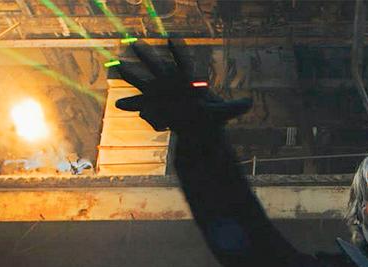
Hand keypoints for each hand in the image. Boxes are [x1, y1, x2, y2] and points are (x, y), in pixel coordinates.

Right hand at [113, 39, 251, 133]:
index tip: (170, 39)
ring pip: (143, 82)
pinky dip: (130, 105)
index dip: (176, 52)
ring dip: (130, 74)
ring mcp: (161, 94)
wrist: (198, 127)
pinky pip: (140, 103)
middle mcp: (172, 84)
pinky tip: (117, 105)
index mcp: (187, 81)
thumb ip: (237, 107)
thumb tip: (251, 103)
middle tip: (133, 42)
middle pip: (157, 66)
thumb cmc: (211, 118)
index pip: (182, 63)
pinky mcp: (155, 106)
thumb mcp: (225, 112)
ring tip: (116, 65)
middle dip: (145, 56)